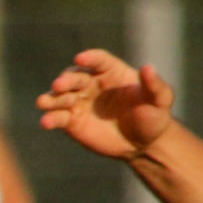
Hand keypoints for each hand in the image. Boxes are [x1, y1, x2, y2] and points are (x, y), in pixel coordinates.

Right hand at [36, 49, 174, 160]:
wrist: (142, 144)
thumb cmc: (153, 117)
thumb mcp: (160, 100)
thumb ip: (154, 85)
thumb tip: (147, 68)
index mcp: (112, 72)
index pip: (98, 61)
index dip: (89, 58)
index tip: (80, 59)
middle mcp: (92, 84)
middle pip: (75, 77)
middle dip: (65, 80)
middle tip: (59, 85)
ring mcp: (80, 102)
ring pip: (61, 96)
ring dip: (51, 98)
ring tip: (42, 102)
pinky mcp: (72, 122)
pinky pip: (58, 117)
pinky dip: (50, 119)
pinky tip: (46, 122)